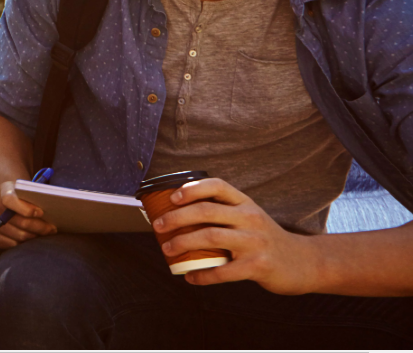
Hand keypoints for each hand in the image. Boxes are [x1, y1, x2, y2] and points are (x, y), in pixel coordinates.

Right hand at [0, 179, 54, 247]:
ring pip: (17, 235)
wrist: (9, 201)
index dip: (26, 209)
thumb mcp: (30, 193)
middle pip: (18, 221)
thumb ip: (38, 199)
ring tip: (44, 235)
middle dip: (39, 227)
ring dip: (34, 237)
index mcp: (3, 189)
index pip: (9, 200)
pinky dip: (24, 244)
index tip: (41, 213)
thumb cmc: (26, 198)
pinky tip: (31, 239)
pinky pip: (10, 244)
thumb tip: (55, 214)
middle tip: (52, 229)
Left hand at [152, 177, 315, 293]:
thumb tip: (177, 215)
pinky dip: (202, 275)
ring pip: (210, 237)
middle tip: (158, 226)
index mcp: (246, 204)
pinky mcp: (258, 266)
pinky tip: (190, 276)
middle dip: (176, 218)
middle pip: (206, 212)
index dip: (192, 188)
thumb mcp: (250, 218)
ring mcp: (255, 242)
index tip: (172, 197)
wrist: (304, 263)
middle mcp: (251, 218)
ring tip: (168, 249)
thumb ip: (224, 213)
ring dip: (183, 243)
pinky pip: (223, 271)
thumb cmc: (265, 239)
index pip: (217, 186)